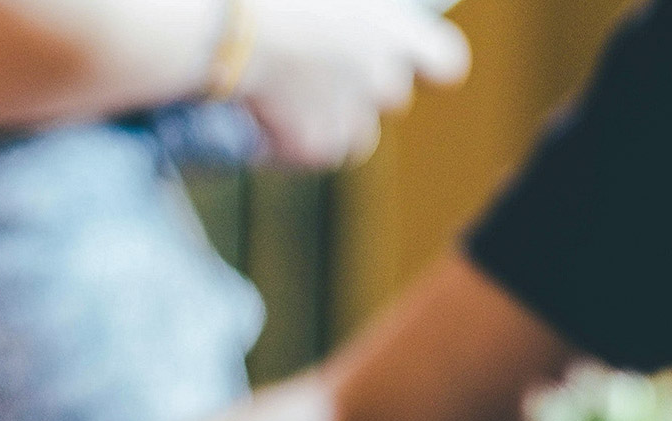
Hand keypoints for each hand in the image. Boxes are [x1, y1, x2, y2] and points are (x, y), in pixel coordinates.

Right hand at [236, 0, 470, 167]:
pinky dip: (291, 144)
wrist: (226, 30)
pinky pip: (312, 155)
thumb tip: (354, 20)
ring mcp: (349, 118)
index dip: (427, 68)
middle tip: (318, 70)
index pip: (446, 66)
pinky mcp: (313, 147)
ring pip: (353, 137)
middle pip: (391, 100)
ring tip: (286, 96)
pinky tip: (264, 118)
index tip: (408, 66)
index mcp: (394, 33)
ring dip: (328, 124)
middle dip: (360, 92)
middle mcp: (382, 79)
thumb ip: (361, 13)